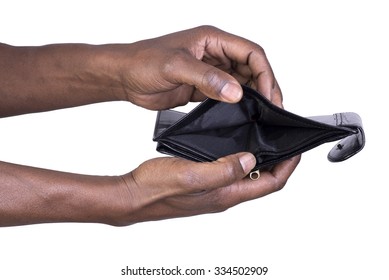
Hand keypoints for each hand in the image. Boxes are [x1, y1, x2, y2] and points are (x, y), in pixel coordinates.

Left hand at [107, 25, 282, 109]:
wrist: (124, 76)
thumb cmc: (143, 61)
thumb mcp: (175, 66)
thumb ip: (206, 78)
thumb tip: (236, 92)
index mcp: (212, 40)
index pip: (251, 52)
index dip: (265, 73)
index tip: (269, 95)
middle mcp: (215, 54)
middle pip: (251, 68)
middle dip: (264, 86)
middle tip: (273, 109)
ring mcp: (210, 72)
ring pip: (241, 82)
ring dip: (253, 96)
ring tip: (263, 115)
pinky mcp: (203, 88)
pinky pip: (227, 95)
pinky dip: (237, 105)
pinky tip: (243, 116)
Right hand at [108, 153, 299, 225]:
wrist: (133, 195)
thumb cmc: (157, 189)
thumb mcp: (193, 176)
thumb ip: (224, 170)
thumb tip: (249, 159)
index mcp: (226, 194)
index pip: (270, 183)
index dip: (287, 167)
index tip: (295, 150)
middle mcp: (223, 194)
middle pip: (262, 180)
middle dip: (277, 163)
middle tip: (282, 143)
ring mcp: (214, 190)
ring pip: (246, 176)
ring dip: (259, 160)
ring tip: (263, 140)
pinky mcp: (204, 184)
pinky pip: (230, 172)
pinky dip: (239, 158)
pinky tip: (233, 146)